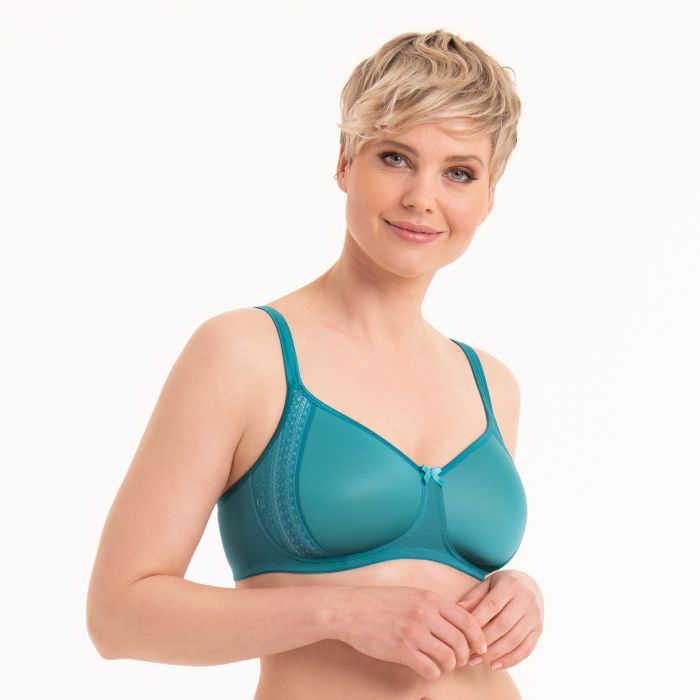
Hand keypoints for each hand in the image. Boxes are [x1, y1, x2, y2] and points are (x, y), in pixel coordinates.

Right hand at [332, 585, 487, 680]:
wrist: (350, 610)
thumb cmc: (380, 603)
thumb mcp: (411, 594)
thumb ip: (434, 606)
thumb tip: (458, 624)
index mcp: (430, 599)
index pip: (467, 620)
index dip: (478, 637)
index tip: (479, 648)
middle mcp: (425, 614)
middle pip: (461, 642)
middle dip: (465, 656)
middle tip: (459, 661)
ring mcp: (413, 632)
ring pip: (448, 658)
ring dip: (449, 666)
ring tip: (442, 665)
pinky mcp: (402, 650)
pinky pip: (430, 669)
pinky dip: (434, 673)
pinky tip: (427, 668)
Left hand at [457, 570, 543, 671]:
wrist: (530, 584)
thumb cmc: (501, 585)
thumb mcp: (487, 584)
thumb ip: (474, 596)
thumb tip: (457, 609)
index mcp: (510, 585)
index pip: (492, 606)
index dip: (477, 622)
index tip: (462, 635)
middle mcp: (526, 599)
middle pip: (503, 625)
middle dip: (484, 641)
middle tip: (467, 652)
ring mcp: (535, 616)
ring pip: (514, 640)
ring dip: (494, 654)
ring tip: (476, 661)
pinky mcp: (539, 630)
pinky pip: (526, 650)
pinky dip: (510, 660)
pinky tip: (494, 665)